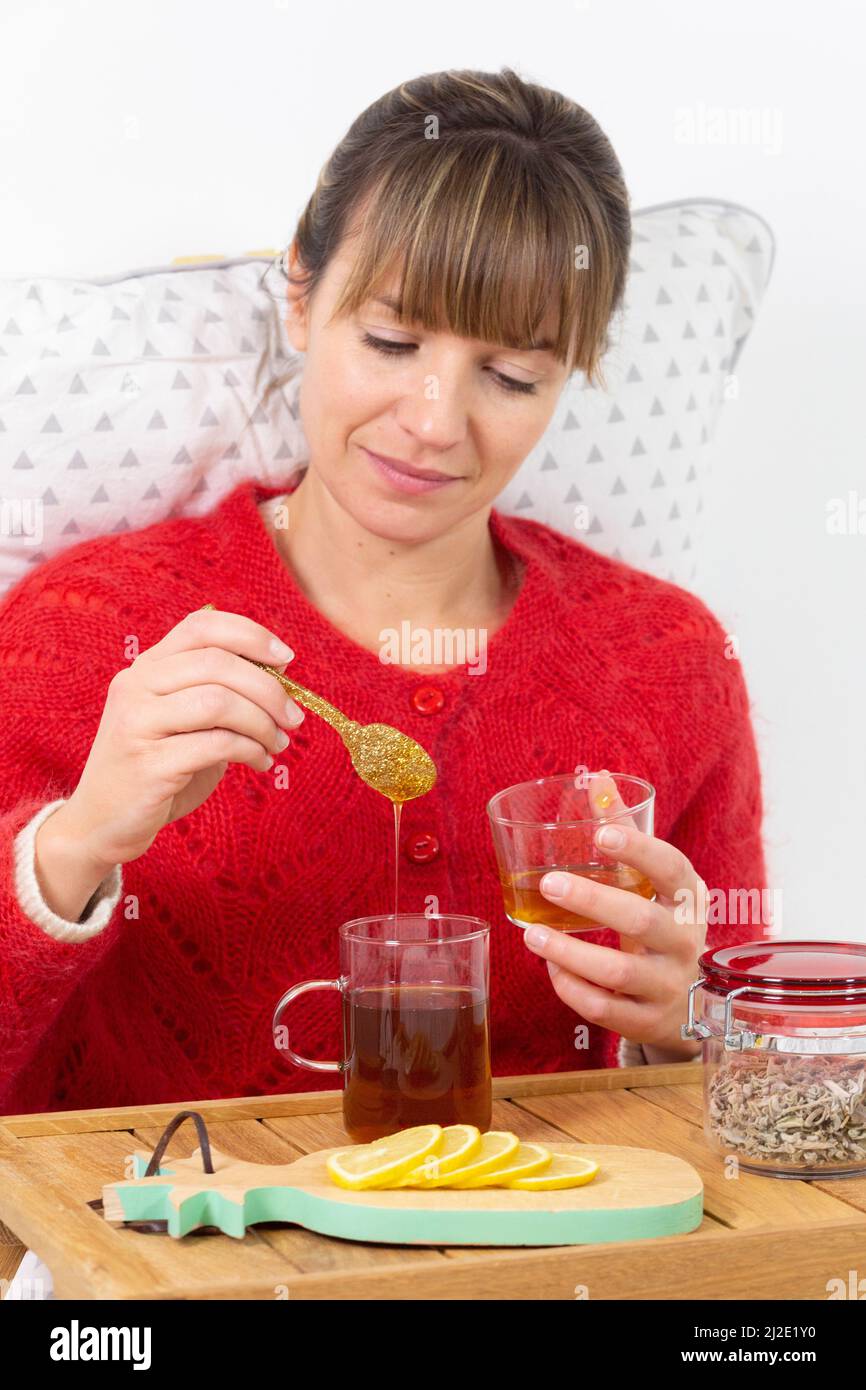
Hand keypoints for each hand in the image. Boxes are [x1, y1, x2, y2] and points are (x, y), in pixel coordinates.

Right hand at [61, 606, 305, 869]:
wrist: (103, 822)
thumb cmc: (158, 767)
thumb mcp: (186, 720)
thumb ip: (219, 693)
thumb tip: (281, 678)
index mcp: (147, 667)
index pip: (201, 626)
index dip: (250, 635)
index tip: (286, 659)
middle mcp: (136, 686)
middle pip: (217, 663)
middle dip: (269, 689)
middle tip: (293, 718)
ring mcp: (137, 723)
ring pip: (218, 702)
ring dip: (262, 723)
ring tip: (278, 743)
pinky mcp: (148, 764)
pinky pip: (216, 745)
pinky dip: (250, 751)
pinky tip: (261, 762)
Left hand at [522, 777, 706, 1056]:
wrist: (694, 1000)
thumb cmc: (662, 923)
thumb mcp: (655, 882)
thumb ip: (625, 834)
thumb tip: (598, 779)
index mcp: (688, 899)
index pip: (672, 869)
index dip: (639, 851)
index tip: (601, 834)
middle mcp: (684, 943)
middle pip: (640, 921)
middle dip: (593, 901)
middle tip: (549, 882)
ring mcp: (668, 986)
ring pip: (618, 974)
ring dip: (569, 953)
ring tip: (532, 934)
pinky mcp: (647, 1021)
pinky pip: (604, 1010)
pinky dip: (570, 988)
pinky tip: (550, 966)